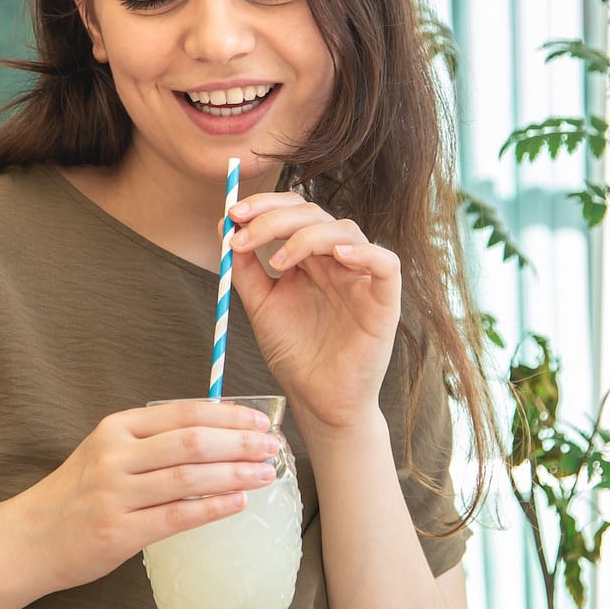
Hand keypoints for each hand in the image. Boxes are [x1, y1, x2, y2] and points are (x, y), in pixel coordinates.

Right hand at [14, 401, 280, 590]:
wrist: (30, 538)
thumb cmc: (78, 494)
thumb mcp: (107, 452)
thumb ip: (151, 442)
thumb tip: (216, 435)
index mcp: (116, 428)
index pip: (182, 413)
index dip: (226, 415)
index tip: (259, 420)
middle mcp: (115, 456)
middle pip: (190, 442)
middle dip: (238, 442)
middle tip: (272, 447)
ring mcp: (115, 494)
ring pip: (187, 478)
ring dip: (233, 474)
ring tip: (264, 474)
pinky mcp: (118, 532)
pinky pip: (175, 517)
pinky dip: (211, 509)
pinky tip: (237, 504)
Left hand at [227, 192, 400, 433]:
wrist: (317, 402)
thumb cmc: (295, 356)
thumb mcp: (260, 306)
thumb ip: (244, 268)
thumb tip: (222, 225)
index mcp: (310, 259)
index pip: (293, 213)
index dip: (265, 206)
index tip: (232, 214)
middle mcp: (337, 261)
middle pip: (314, 215)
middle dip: (275, 217)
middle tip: (243, 232)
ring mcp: (361, 278)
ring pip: (346, 230)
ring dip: (306, 236)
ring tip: (277, 262)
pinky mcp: (385, 301)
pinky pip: (387, 264)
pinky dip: (365, 253)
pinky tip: (337, 256)